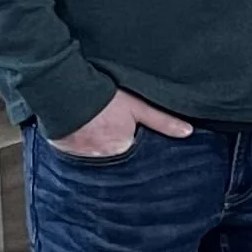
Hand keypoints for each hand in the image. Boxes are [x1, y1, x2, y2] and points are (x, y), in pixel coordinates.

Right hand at [48, 88, 192, 158]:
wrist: (67, 93)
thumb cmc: (106, 99)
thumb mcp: (138, 107)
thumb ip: (162, 121)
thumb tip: (187, 132)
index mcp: (122, 149)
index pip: (132, 150)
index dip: (131, 138)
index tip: (127, 129)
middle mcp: (102, 158)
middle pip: (113, 152)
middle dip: (113, 142)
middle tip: (109, 124)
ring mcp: (81, 155)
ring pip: (93, 151)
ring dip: (95, 142)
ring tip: (94, 125)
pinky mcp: (64, 150)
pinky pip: (74, 149)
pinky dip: (77, 141)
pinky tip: (79, 128)